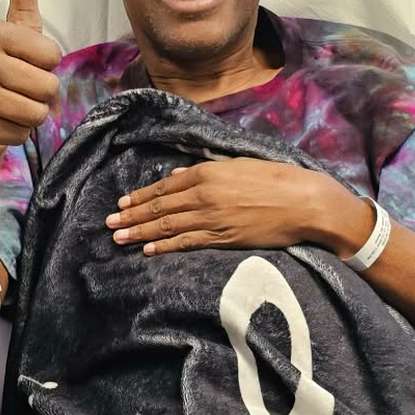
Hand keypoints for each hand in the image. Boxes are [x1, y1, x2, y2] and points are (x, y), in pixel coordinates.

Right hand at [0, 0, 61, 153]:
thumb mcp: (20, 24)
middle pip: (46, 86)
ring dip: (33, 114)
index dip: (49, 63)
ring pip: (34, 113)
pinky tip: (2, 121)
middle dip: (44, 93)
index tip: (30, 60)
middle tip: (24, 87)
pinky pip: (18, 134)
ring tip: (15, 103)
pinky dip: (17, 132)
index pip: (51, 55)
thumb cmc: (8, 65)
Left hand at [105, 159, 370, 255]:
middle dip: (132, 215)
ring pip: (167, 225)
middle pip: (160, 206)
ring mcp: (211, 218)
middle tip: (109, 222)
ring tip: (118, 236)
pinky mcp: (223, 238)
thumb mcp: (241, 164)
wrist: (305, 202)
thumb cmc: (279, 179)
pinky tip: (147, 250)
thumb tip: (184, 176)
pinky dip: (164, 246)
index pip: (165, 186)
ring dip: (139, 231)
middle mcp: (204, 194)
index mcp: (207, 172)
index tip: (123, 202)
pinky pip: (186, 243)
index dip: (142, 195)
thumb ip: (211, 170)